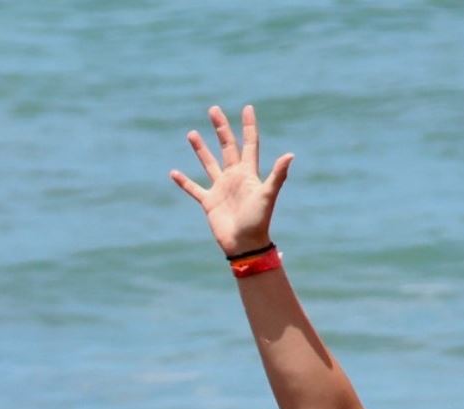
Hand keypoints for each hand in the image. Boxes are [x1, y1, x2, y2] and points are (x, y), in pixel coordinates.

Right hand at [170, 104, 292, 256]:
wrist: (245, 244)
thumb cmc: (258, 221)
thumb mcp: (267, 195)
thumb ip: (277, 175)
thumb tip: (290, 155)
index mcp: (248, 174)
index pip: (249, 144)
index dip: (249, 126)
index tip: (248, 108)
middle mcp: (234, 178)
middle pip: (227, 147)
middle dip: (221, 129)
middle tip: (214, 109)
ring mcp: (221, 189)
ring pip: (209, 164)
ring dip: (201, 149)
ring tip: (192, 133)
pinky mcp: (209, 202)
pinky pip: (194, 189)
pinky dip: (184, 182)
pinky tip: (173, 173)